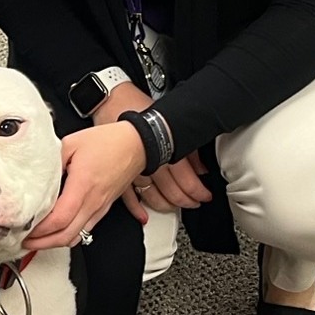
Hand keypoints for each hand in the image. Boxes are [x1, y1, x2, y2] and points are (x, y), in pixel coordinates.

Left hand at [24, 122, 145, 250]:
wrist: (136, 145)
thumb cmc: (108, 142)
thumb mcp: (71, 143)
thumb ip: (51, 161)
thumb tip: (34, 175)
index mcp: (83, 185)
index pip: (60, 218)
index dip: (40, 229)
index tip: (25, 228)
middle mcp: (93, 202)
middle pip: (67, 235)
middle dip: (43, 243)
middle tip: (25, 241)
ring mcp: (99, 208)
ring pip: (76, 237)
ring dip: (54, 242)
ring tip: (36, 239)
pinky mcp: (102, 209)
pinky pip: (84, 230)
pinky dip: (68, 236)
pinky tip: (55, 232)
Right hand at [92, 83, 210, 217]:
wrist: (110, 99)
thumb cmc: (137, 105)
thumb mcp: (170, 120)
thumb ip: (188, 147)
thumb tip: (201, 168)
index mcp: (164, 149)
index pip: (187, 180)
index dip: (199, 192)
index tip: (204, 196)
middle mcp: (149, 162)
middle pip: (172, 192)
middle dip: (185, 201)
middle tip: (194, 204)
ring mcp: (131, 169)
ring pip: (152, 196)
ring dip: (165, 205)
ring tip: (174, 207)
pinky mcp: (114, 171)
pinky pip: (127, 197)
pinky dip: (137, 208)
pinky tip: (144, 216)